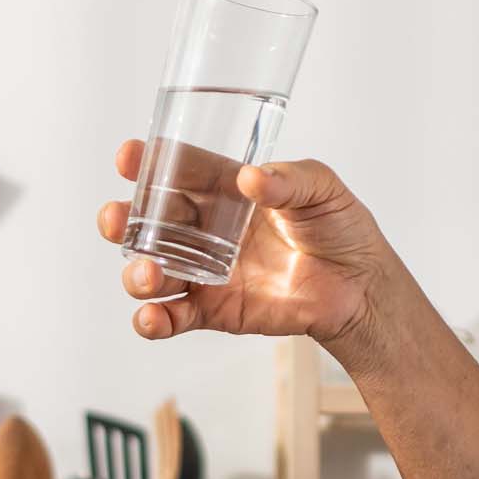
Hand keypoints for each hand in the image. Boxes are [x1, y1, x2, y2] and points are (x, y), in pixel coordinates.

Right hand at [96, 139, 395, 349]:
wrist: (363, 286)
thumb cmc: (342, 228)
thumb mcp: (321, 187)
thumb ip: (288, 180)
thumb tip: (252, 179)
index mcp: (225, 190)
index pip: (176, 171)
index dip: (146, 163)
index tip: (128, 157)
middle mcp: (206, 229)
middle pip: (147, 222)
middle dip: (121, 221)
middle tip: (116, 220)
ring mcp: (206, 271)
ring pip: (150, 270)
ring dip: (136, 272)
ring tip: (148, 274)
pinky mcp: (215, 311)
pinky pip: (173, 317)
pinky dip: (153, 321)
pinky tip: (152, 318)